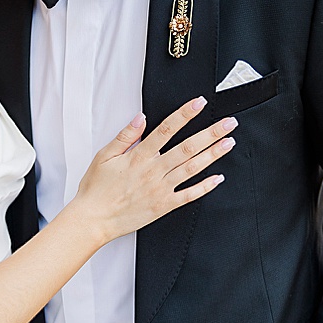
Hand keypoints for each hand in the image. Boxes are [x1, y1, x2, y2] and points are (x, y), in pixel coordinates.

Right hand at [69, 97, 234, 247]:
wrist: (94, 219)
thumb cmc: (97, 189)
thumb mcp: (104, 156)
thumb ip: (125, 136)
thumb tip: (140, 118)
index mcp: (139, 156)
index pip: (166, 129)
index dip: (185, 114)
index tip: (199, 103)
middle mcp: (153, 171)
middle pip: (187, 147)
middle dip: (210, 133)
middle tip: (228, 124)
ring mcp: (161, 189)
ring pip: (192, 168)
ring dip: (213, 155)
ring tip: (228, 143)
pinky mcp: (164, 205)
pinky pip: (189, 195)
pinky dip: (205, 186)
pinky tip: (218, 178)